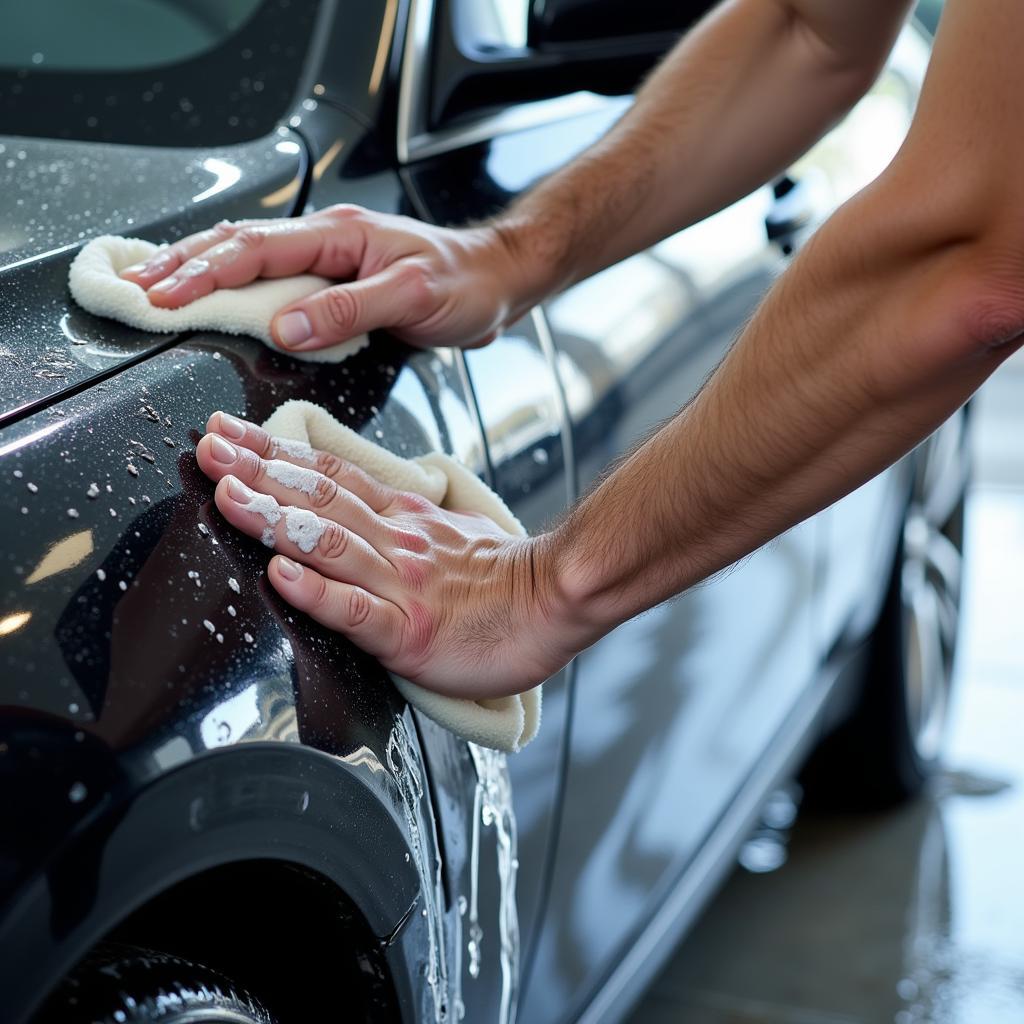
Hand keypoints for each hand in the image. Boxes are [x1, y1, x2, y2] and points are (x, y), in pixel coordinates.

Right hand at [119, 205, 530, 352]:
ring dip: (201, 270)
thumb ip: (350, 310)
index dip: (205, 273)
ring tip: (156, 285)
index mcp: (339, 236)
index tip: (164, 295)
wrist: (496, 281)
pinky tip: (215, 296)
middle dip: (184, 265)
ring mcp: (328, 260)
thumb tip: (283, 327)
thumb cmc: (464, 285)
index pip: (256, 250)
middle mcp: (327, 241)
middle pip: (238, 244)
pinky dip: (236, 287)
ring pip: (250, 258)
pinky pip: (274, 280)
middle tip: (138, 289)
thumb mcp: (413, 296)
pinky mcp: (335, 282)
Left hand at [194, 411, 577, 697]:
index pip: (330, 475)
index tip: (229, 431)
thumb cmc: (502, 576)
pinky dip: (318, 593)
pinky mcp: (411, 632)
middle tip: (209, 447)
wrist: (556, 602)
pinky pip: (358, 611)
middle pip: (319, 498)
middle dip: (257, 471)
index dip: (275, 452)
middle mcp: (395, 541)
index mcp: (402, 518)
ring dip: (275, 519)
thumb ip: (399, 517)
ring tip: (228, 498)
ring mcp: (402, 584)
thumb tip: (356, 506)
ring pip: (330, 544)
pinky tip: (282, 579)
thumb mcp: (447, 528)